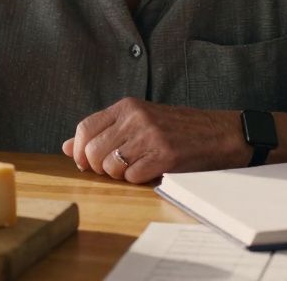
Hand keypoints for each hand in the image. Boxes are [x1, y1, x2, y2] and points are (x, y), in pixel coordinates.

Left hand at [61, 98, 248, 183]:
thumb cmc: (176, 129)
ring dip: (119, 176)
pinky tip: (150, 172)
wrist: (219, 133)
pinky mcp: (165, 154)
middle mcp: (136, 117)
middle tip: (114, 170)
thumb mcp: (138, 121)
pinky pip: (133, 177)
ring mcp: (150, 135)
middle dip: (98, 168)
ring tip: (136, 168)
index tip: (85, 162)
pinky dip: (137, 180)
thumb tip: (66, 147)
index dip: (79, 151)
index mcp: (126, 106)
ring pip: (110, 166)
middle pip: (93, 151)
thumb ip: (103, 132)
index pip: (84, 128)